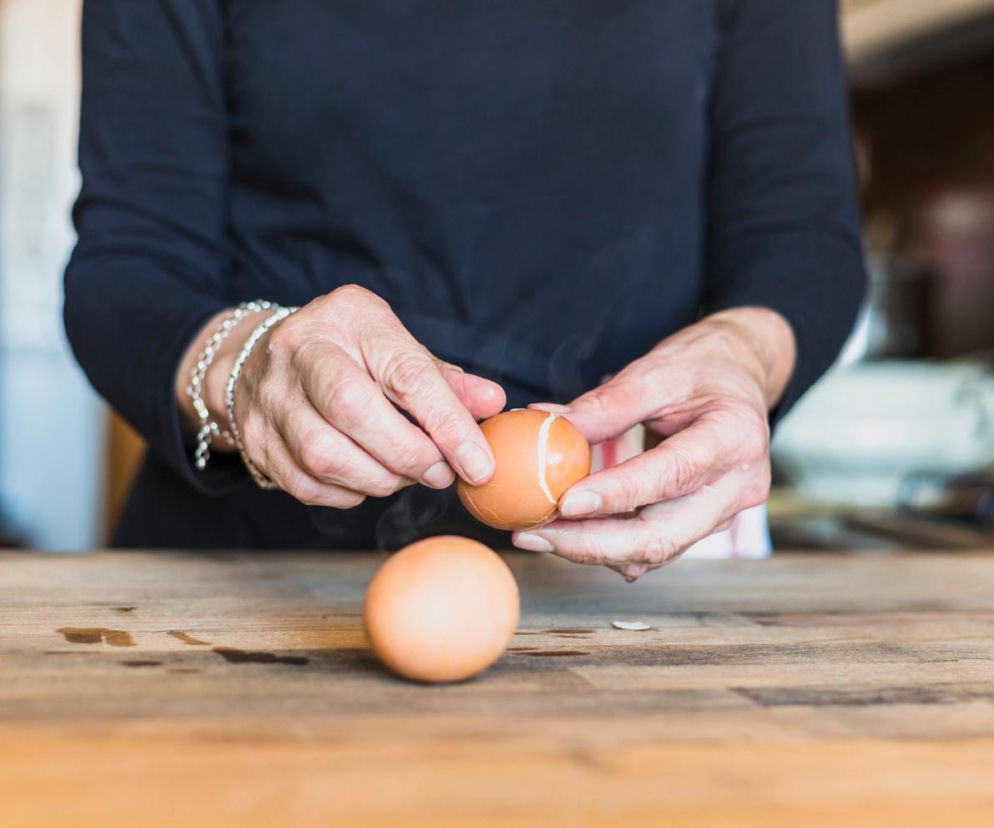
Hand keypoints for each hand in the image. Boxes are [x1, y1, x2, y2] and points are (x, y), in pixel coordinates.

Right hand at [177, 285, 504, 507]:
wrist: (264, 360)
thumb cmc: (351, 355)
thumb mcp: (399, 349)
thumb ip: (445, 381)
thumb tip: (493, 403)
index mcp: (350, 317)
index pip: (405, 373)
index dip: (448, 424)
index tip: (479, 465)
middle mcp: (300, 349)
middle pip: (354, 410)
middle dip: (409, 454)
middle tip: (441, 473)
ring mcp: (270, 395)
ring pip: (325, 455)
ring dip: (380, 479)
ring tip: (406, 475)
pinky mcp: (254, 438)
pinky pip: (306, 484)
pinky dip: (349, 493)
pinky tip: (368, 480)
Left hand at [512, 308, 794, 579]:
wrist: (740, 378)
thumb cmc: (701, 368)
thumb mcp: (656, 370)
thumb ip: (606, 404)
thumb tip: (547, 426)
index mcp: (735, 437)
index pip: (671, 475)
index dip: (616, 495)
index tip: (564, 503)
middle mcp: (738, 487)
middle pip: (662, 536)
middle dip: (591, 544)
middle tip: (533, 534)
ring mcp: (724, 513)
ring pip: (654, 551)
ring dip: (591, 550)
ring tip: (536, 534)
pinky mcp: (703, 525)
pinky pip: (653, 548)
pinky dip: (608, 546)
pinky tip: (566, 533)